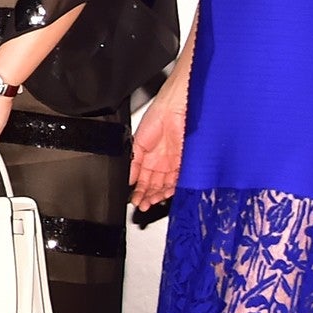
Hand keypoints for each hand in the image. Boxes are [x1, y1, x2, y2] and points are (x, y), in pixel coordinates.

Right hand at [130, 96, 185, 210]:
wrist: (175, 108)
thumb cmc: (156, 116)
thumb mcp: (137, 141)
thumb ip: (133, 162)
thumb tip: (128, 179)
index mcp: (147, 158)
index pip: (142, 180)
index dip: (139, 192)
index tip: (135, 200)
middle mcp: (161, 162)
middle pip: (154, 186)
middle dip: (148, 197)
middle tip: (143, 205)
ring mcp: (173, 162)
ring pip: (166, 185)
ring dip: (159, 196)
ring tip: (152, 203)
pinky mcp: (185, 161)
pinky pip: (179, 179)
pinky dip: (173, 188)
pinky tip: (167, 195)